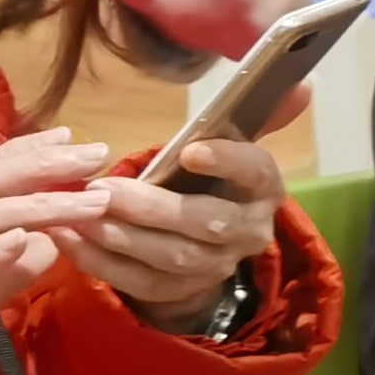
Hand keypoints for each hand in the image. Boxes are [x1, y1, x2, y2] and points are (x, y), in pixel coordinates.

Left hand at [71, 132, 280, 331]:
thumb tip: (304, 84)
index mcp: (263, 188)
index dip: (226, 162)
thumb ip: (256, 112)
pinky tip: (70, 238)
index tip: (190, 151)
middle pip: (208, 223)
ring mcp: (215, 266)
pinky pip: (139, 281)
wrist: (205, 243)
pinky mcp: (178, 290)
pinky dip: (101, 262)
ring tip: (80, 214)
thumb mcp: (230, 144)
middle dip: (154, 208)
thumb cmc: (210, 179)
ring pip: (171, 256)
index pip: (255, 172)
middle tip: (105, 190)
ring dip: (123, 236)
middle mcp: (249, 231)